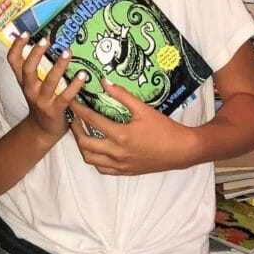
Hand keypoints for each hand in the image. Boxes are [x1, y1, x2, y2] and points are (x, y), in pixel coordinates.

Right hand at [6, 33, 84, 141]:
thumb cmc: (41, 102)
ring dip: (59, 66)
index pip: (13, 61)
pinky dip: (74, 86)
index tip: (26, 33)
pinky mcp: (56, 110)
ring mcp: (42, 100)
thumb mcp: (33, 85)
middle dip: (36, 53)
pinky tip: (83, 76)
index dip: (16, 46)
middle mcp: (30, 89)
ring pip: (49, 81)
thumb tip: (46, 44)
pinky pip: (65, 96)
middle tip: (46, 39)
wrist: (42, 131)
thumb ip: (37, 68)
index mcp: (24, 81)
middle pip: (28, 69)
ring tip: (68, 52)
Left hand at [69, 78, 196, 174]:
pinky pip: (102, 169)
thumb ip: (122, 96)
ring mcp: (120, 165)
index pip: (91, 120)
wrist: (181, 150)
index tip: (71, 102)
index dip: (78, 110)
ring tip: (82, 133)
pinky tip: (97, 148)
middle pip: (85, 143)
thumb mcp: (144, 109)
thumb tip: (104, 82)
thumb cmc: (164, 128)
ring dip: (82, 146)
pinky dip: (95, 159)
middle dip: (76, 129)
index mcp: (121, 135)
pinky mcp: (125, 172)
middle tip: (74, 118)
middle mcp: (117, 153)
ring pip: (90, 158)